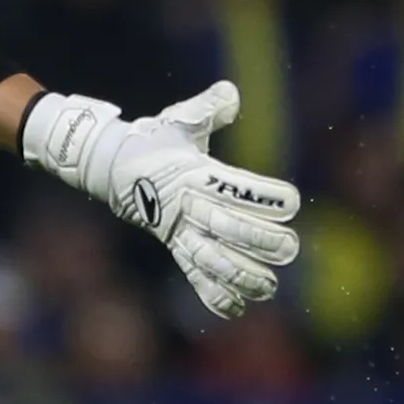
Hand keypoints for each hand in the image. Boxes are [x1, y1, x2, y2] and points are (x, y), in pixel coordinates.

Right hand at [21, 81, 301, 317]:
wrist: (111, 166)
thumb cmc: (154, 141)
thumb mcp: (180, 120)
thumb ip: (209, 108)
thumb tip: (231, 94)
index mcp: (196, 174)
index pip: (236, 187)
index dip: (265, 196)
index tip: (292, 202)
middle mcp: (189, 206)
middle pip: (229, 229)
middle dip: (262, 241)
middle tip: (291, 248)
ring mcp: (180, 231)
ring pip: (213, 261)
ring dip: (243, 276)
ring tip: (270, 286)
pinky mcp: (174, 248)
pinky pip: (194, 277)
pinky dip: (214, 296)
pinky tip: (238, 309)